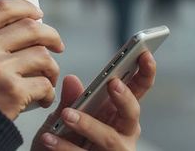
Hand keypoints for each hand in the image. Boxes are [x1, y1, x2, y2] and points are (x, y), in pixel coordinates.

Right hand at [0, 0, 63, 118]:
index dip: (26, 7)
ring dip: (52, 67)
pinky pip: (44, 84)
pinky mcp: (12, 92)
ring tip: (48, 77)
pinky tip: (43, 98)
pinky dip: (48, 92)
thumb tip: (8, 26)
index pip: (2, 7)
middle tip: (57, 45)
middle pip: (30, 28)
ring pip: (42, 56)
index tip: (38, 14)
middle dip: (51, 35)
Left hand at [32, 51, 155, 149]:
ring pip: (110, 138)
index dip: (145, 72)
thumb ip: (71, 100)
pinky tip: (49, 137)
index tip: (144, 53)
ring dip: (89, 124)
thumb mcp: (65, 115)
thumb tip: (72, 79)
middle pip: (132, 114)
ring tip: (67, 114)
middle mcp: (123, 133)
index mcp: (119, 113)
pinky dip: (65, 147)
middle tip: (112, 83)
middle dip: (125, 98)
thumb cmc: (65, 138)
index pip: (137, 90)